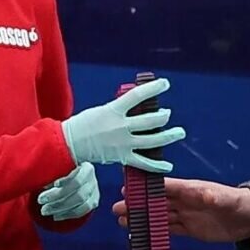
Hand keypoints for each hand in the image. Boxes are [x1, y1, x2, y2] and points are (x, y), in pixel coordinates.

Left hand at [37, 162, 99, 220]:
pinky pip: (83, 211)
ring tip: (45, 210)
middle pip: (79, 193)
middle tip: (40, 200)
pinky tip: (56, 216)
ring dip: (61, 209)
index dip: (65, 183)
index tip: (49, 185)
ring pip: (82, 204)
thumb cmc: (62, 168)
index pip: (78, 178)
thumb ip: (53, 172)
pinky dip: (69, 214)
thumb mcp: (59, 165)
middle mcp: (92, 180)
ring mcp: (94, 191)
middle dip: (57, 198)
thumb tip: (42, 182)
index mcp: (86, 168)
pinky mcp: (93, 201)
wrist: (72, 174)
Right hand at [61, 78, 185, 172]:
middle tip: (168, 113)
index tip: (165, 84)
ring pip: (153, 140)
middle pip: (151, 120)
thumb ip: (120, 109)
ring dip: (169, 136)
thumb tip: (138, 105)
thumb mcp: (103, 109)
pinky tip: (168, 165)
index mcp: (115, 110)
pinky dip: (157, 165)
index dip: (154, 88)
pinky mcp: (122, 157)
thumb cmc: (84, 124)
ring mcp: (123, 143)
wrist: (70, 143)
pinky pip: (143, 163)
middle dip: (164, 116)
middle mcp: (121, 126)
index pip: (138, 96)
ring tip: (179, 132)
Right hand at [112, 177, 249, 242]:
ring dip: (142, 218)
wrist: (249, 219)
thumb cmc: (239, 204)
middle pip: (157, 202)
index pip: (165, 187)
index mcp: (191, 190)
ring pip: (159, 216)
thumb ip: (214, 197)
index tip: (129, 189)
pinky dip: (155, 230)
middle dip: (138, 204)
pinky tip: (142, 232)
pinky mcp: (190, 229)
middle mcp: (185, 201)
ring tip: (122, 219)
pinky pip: (169, 229)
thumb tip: (203, 194)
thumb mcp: (227, 200)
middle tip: (117, 207)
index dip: (147, 188)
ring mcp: (187, 215)